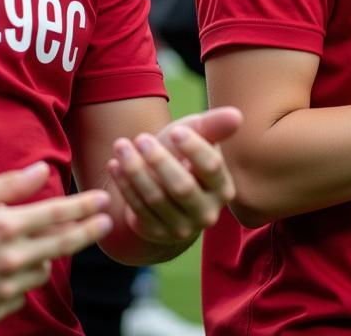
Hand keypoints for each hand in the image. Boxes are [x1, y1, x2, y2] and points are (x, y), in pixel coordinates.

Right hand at [0, 162, 111, 324]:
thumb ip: (9, 184)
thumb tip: (43, 170)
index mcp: (5, 227)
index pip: (57, 214)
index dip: (84, 207)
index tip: (104, 200)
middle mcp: (10, 259)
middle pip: (62, 243)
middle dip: (88, 231)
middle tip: (107, 222)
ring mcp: (3, 288)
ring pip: (42, 270)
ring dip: (47, 256)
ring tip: (40, 246)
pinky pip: (21, 294)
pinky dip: (21, 281)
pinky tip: (9, 271)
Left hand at [107, 106, 240, 245]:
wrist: (164, 186)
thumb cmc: (184, 154)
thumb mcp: (198, 137)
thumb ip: (215, 126)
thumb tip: (237, 115)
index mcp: (223, 188)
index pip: (211, 167)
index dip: (194, 148)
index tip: (176, 130)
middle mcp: (207, 213)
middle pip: (182, 187)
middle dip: (159, 160)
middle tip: (141, 137)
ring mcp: (181, 228)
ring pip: (155, 198)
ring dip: (135, 170)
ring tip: (121, 145)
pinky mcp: (156, 234)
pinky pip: (137, 209)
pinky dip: (124, 185)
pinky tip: (114, 165)